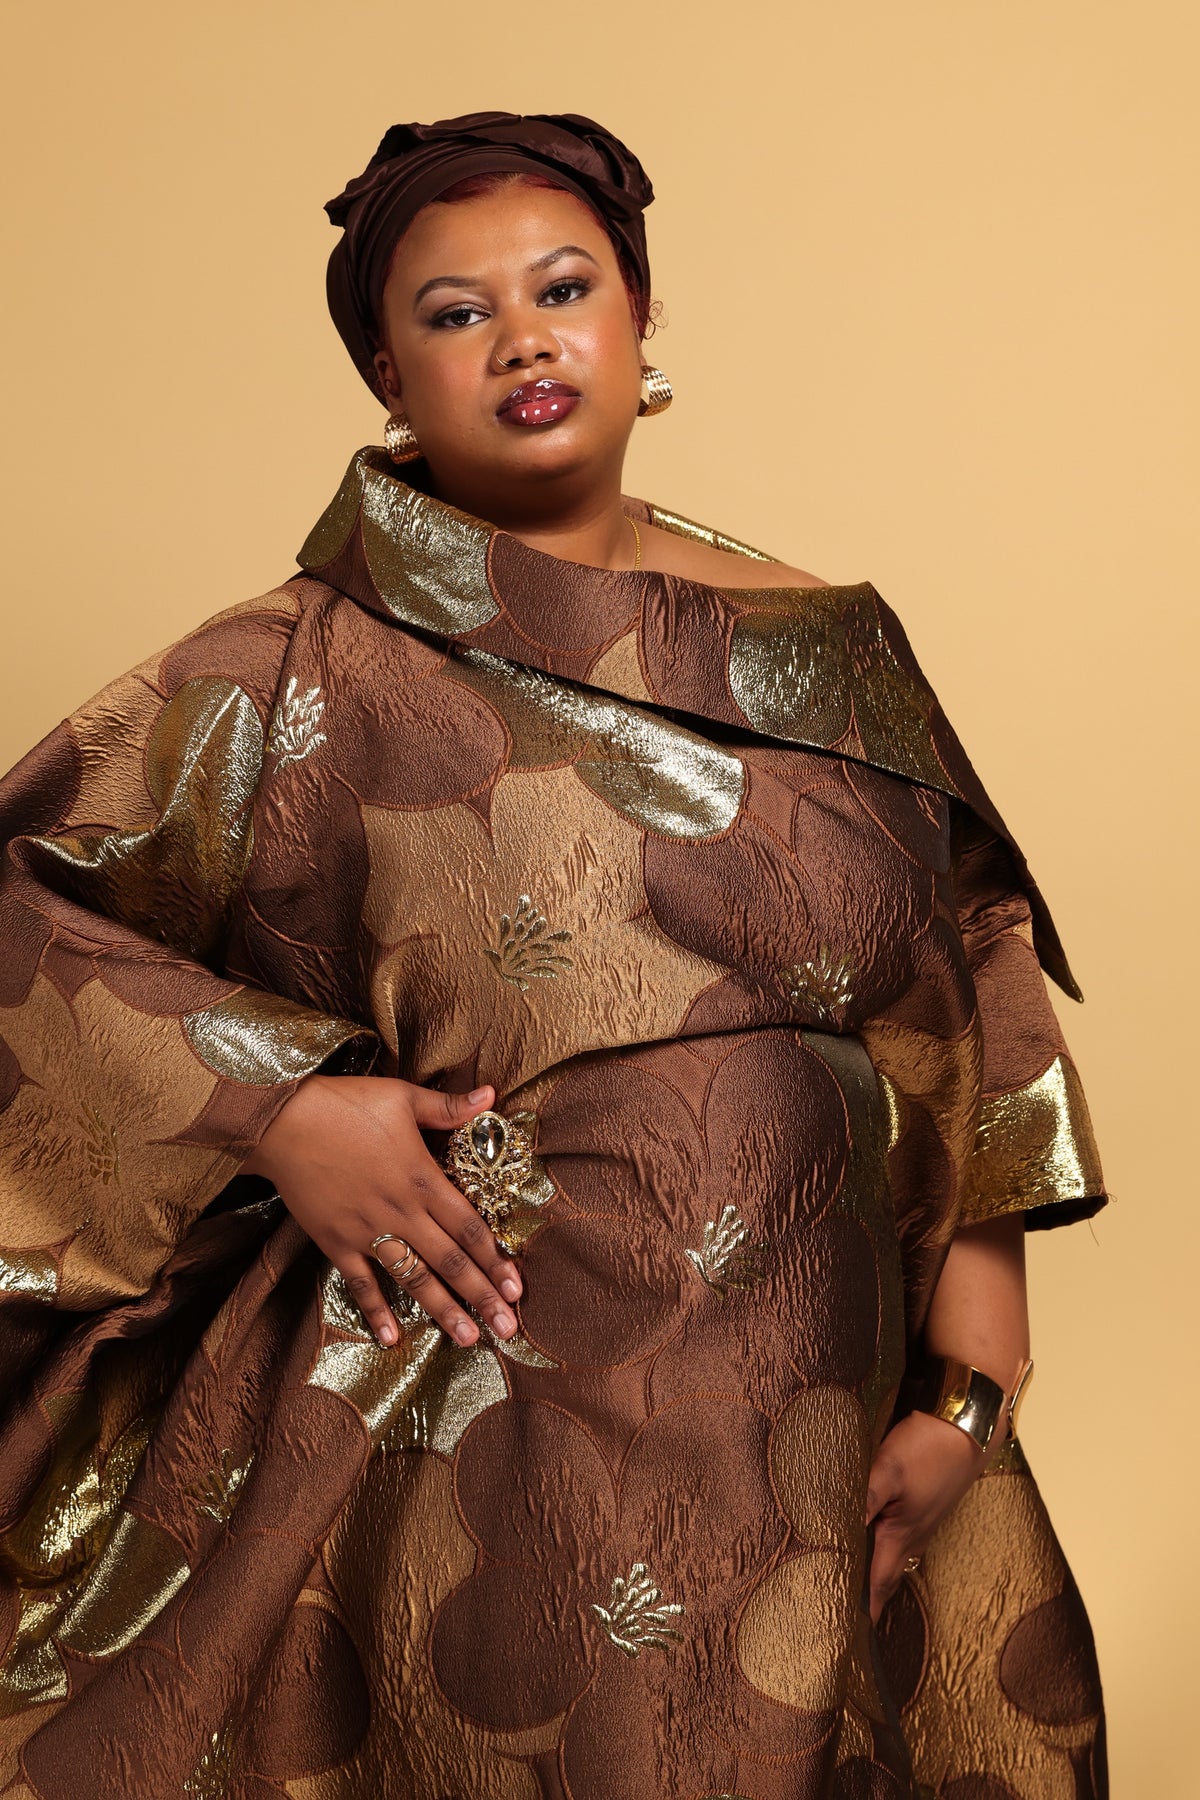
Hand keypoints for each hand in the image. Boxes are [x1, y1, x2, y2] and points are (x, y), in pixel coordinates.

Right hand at [242, 1075, 521, 1349]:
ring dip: (443, 1311)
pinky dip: (376, 1311)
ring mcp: (368, 1231)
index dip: (496, 1259)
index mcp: (423, 1178)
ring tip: (469, 1339)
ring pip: (414, 1278)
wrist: (282, 1122)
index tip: (517, 1288)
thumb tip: (491, 1094)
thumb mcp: (402, 1096)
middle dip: (482, 1296)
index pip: (470, 1227)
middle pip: (450, 1261)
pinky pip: (361, 1283)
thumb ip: (448, 1107)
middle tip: (508, 1328)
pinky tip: (392, 1339)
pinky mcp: (336, 1242)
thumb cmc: (344, 1104)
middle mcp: (402, 1211)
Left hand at [865, 1410, 984, 1622]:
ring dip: (872, 1571)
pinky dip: (880, 1544)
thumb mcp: (887, 1470)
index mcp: (901, 1536)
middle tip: (844, 1618)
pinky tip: (869, 1535)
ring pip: (891, 1553)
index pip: (876, 1585)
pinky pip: (898, 1533)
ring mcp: (921, 1519)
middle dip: (866, 1598)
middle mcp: (913, 1535)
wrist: (971, 1420)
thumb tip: (830, 1534)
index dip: (861, 1612)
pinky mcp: (924, 1501)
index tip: (846, 1639)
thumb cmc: (930, 1447)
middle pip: (883, 1575)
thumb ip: (860, 1501)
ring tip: (850, 1583)